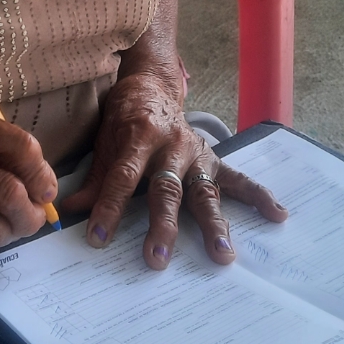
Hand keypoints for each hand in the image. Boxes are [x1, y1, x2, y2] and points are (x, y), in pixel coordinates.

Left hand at [62, 71, 287, 269]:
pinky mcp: (214, 159)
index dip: (108, 208)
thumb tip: (65, 213)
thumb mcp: (104, 145)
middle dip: (162, 225)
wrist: (152, 86)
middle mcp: (172, 146)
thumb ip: (92, 181)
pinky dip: (260, 197)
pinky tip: (278, 215)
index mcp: (139, 137)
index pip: (122, 178)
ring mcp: (197, 154)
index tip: (98, 238)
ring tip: (223, 254)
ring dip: (213, 224)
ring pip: (204, 192)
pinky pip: (240, 179)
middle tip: (157, 258)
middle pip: (167, 190)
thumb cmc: (124, 120)